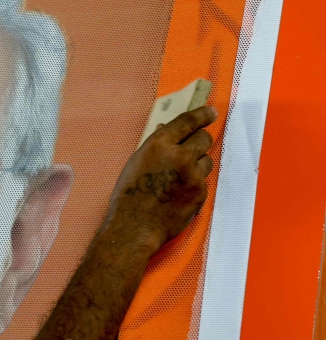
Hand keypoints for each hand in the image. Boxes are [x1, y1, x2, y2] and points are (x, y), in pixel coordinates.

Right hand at [103, 105, 217, 253]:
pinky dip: (194, 183)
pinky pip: (203, 181)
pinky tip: (179, 192)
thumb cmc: (129, 196)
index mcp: (159, 145)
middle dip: (199, 140)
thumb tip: (167, 130)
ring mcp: (193, 175)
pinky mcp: (200, 192)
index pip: (187, 121)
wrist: (135, 227)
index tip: (210, 113)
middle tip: (194, 147)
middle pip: (203, 138)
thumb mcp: (136, 163)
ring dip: (198, 163)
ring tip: (181, 175)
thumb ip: (155, 146)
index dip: (202, 114)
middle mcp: (179, 156)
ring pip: (207, 160)